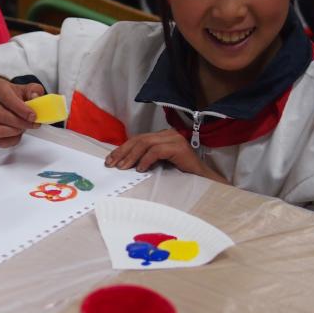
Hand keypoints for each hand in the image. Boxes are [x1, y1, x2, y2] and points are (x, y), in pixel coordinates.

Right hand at [0, 75, 42, 147]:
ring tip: (23, 128)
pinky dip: (10, 141)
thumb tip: (35, 97)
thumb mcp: (25, 88)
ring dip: (15, 132)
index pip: (7, 99)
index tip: (33, 116)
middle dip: (21, 123)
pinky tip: (17, 135)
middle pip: (2, 116)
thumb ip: (34, 91)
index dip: (22, 109)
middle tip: (32, 124)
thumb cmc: (12, 95)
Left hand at [104, 129, 227, 181]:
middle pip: (139, 139)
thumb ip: (146, 158)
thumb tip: (124, 162)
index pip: (138, 139)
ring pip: (146, 143)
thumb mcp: (159, 163)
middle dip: (123, 151)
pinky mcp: (179, 147)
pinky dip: (146, 160)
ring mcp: (174, 139)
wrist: (202, 178)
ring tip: (123, 167)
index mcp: (162, 135)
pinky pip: (156, 151)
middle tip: (112, 164)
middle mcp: (168, 134)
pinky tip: (140, 169)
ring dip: (131, 156)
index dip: (122, 148)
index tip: (111, 159)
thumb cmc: (181, 173)